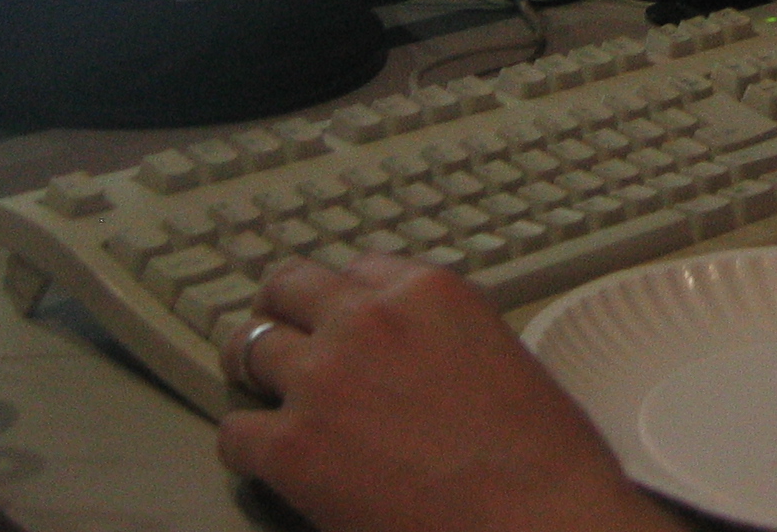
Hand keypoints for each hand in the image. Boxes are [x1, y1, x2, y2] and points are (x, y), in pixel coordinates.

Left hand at [217, 254, 680, 531]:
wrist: (537, 520)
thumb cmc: (542, 458)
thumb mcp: (501, 354)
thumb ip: (441, 335)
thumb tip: (410, 357)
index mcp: (429, 291)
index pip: (359, 269)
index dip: (346, 301)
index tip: (339, 320)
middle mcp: (369, 318)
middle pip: (290, 288)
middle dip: (283, 315)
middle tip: (279, 341)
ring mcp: (324, 378)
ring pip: (247, 349)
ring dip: (257, 375)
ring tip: (265, 399)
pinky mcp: (292, 447)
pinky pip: (234, 433)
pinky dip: (247, 448)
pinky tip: (267, 462)